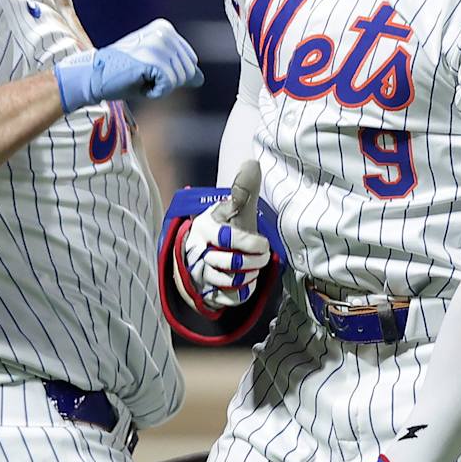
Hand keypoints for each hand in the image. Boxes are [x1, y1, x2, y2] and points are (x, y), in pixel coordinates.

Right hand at [54, 18, 202, 112]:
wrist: (95, 76)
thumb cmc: (123, 73)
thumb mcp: (155, 68)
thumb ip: (178, 69)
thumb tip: (200, 78)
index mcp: (165, 28)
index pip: (191, 61)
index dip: (172, 75)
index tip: (147, 70)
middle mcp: (164, 32)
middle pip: (188, 71)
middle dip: (168, 82)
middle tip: (142, 76)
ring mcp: (158, 45)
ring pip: (179, 79)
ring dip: (160, 88)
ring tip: (139, 78)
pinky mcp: (153, 60)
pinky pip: (168, 86)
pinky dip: (155, 93)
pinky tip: (139, 84)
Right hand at [174, 160, 270, 311]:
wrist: (206, 249)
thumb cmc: (227, 226)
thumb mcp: (235, 207)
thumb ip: (244, 188)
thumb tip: (252, 163)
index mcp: (205, 227)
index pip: (227, 237)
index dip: (250, 243)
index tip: (263, 244)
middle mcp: (197, 251)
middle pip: (228, 263)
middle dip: (252, 263)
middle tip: (262, 258)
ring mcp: (199, 272)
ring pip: (227, 282)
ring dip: (247, 277)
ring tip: (254, 270)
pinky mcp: (204, 290)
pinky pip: (226, 298)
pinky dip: (240, 293)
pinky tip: (246, 283)